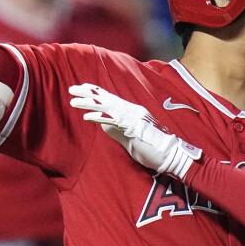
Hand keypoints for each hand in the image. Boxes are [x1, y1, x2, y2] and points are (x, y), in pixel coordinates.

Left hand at [69, 84, 200, 179]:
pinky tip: (86, 117)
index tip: (82, 89)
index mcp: (132, 112)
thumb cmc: (153, 149)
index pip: (111, 99)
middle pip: (107, 98)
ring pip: (107, 106)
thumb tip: (103, 124)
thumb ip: (117, 130)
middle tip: (72, 89)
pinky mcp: (134, 127)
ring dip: (89, 103)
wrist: (172, 157)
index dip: (96, 93)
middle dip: (88, 93)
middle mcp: (133, 110)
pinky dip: (99, 117)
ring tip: (74, 101)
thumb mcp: (130, 138)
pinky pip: (113, 120)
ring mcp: (134, 117)